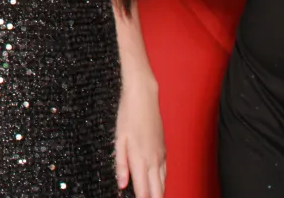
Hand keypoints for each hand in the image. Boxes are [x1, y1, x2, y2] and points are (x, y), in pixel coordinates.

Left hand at [115, 72, 165, 197]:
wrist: (144, 97)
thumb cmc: (128, 115)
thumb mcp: (118, 139)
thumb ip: (120, 164)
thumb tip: (122, 184)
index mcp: (140, 159)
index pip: (143, 191)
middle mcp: (154, 160)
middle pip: (158, 191)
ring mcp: (161, 156)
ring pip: (163, 183)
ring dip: (158, 194)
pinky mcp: (164, 151)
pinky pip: (165, 173)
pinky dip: (161, 183)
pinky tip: (157, 186)